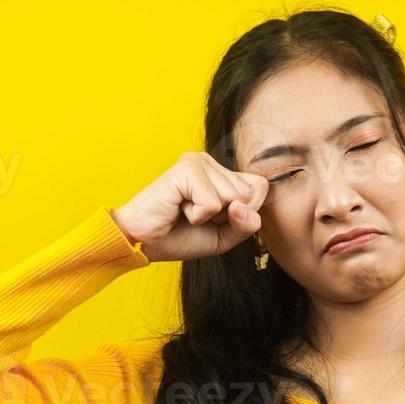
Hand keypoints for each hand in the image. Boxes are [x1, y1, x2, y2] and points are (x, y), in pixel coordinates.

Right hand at [111, 152, 269, 262]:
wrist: (144, 242)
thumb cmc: (179, 237)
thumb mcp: (224, 237)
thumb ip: (246, 224)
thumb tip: (244, 206)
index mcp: (221, 172)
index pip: (260, 187)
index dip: (244, 213)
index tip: (214, 218)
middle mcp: (211, 162)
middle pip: (249, 193)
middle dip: (226, 216)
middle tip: (195, 215)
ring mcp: (198, 162)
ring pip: (233, 197)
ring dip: (210, 216)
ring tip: (185, 211)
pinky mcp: (186, 169)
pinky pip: (213, 202)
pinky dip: (198, 216)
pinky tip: (179, 209)